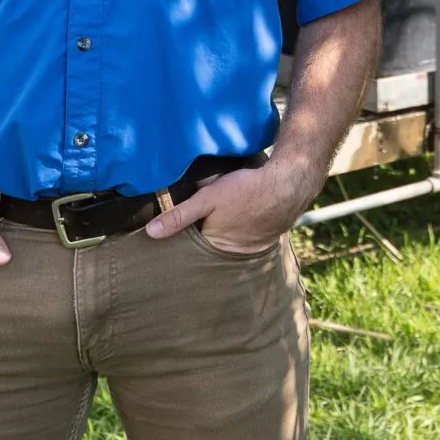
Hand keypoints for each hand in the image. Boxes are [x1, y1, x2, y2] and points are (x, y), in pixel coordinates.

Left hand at [144, 162, 313, 254]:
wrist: (289, 184)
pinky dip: (240, 231)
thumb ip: (179, 215)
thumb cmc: (246, 190)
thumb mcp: (208, 198)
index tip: (171, 234)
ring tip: (221, 220)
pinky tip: (241, 217)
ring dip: (223, 234)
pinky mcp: (264, 240)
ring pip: (227, 243)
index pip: (191, 248)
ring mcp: (250, 249)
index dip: (182, 239)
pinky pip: (245, 238)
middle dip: (201, 238)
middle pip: (208, 248)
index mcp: (214, 246)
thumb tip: (150, 233)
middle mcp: (232, 254)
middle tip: (198, 223)